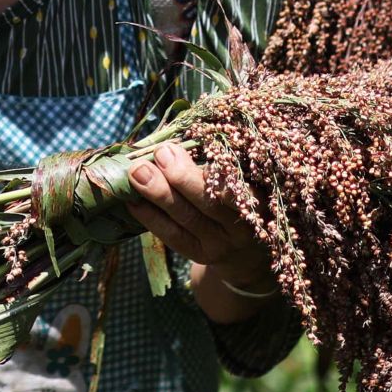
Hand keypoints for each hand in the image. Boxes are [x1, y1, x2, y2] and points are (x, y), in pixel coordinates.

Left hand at [125, 142, 278, 315]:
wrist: (247, 250)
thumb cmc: (243, 198)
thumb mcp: (246, 180)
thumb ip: (223, 162)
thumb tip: (182, 136)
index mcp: (260, 200)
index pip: (240, 188)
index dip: (220, 172)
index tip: (203, 149)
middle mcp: (242, 226)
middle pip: (210, 203)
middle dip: (183, 177)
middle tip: (161, 153)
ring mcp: (220, 244)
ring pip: (187, 219)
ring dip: (159, 193)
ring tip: (137, 171)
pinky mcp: (199, 254)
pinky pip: (172, 235)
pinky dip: (150, 216)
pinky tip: (131, 200)